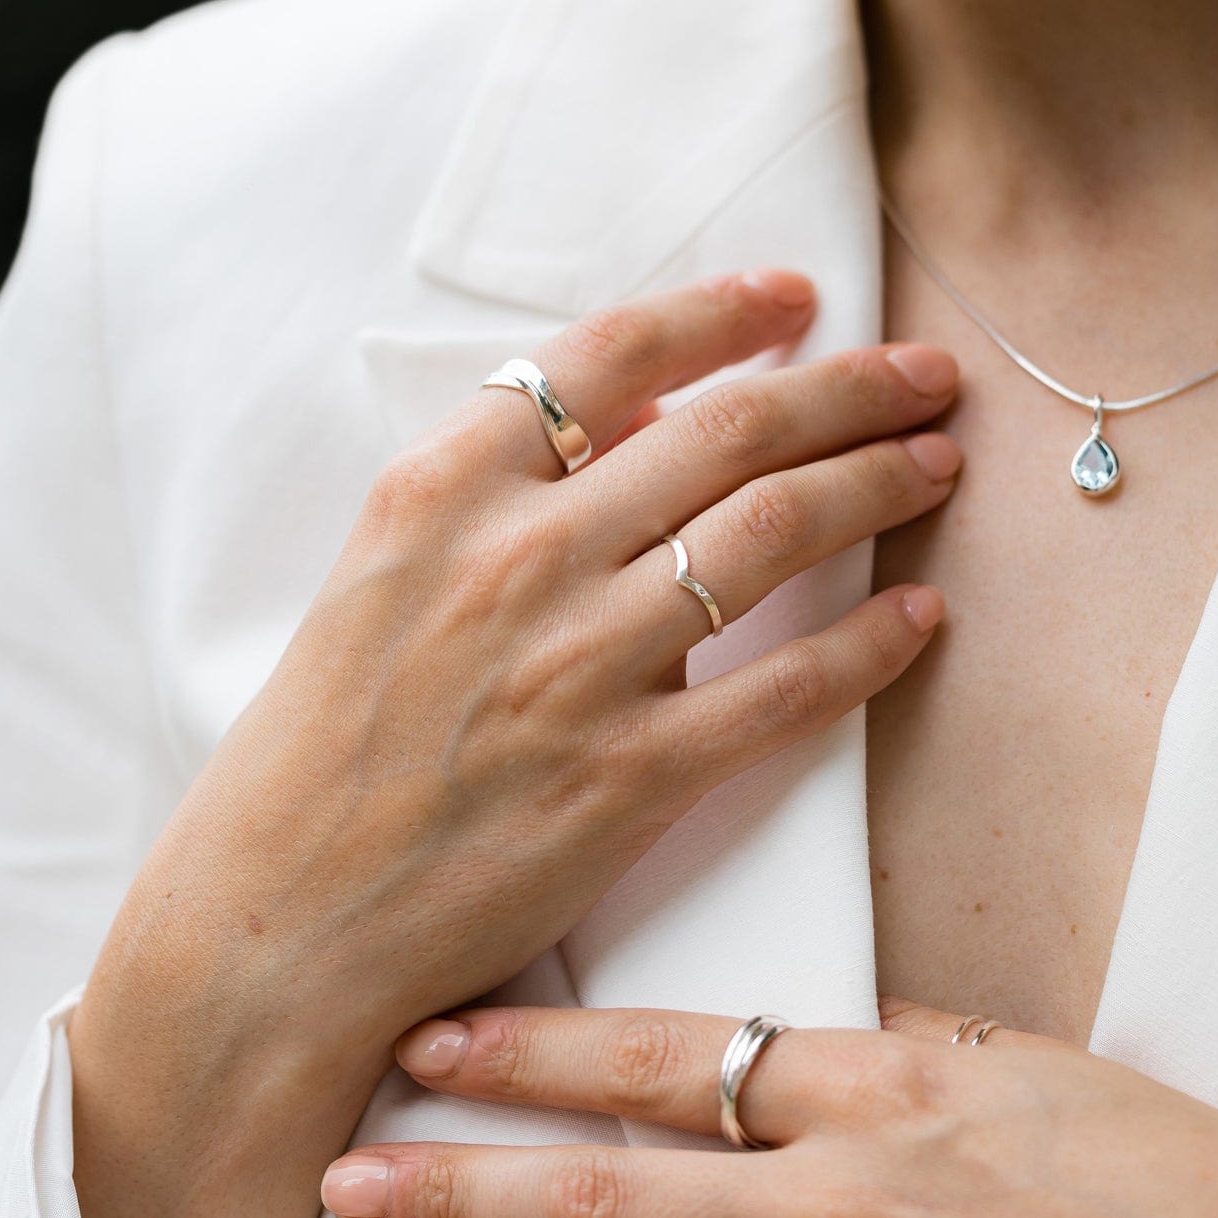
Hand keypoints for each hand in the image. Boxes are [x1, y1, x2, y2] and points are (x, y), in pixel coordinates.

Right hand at [68, 268, 961, 1217]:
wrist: (280, 920)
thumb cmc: (323, 746)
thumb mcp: (379, 577)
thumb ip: (497, 489)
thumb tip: (637, 421)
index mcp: (441, 491)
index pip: (609, 354)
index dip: (721, 312)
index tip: (798, 297)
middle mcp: (517, 558)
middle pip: (725, 431)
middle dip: (849, 387)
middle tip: (925, 372)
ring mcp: (577, 667)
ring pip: (772, 534)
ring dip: (877, 484)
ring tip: (937, 464)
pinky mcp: (627, 779)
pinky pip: (782, 692)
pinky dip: (867, 646)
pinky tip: (920, 618)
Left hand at [323, 1000, 1217, 1217]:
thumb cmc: (1171, 1183)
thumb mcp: (1023, 1063)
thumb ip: (889, 1054)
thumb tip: (791, 1047)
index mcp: (879, 1091)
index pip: (664, 1055)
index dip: (532, 1049)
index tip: (434, 1039)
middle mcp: (841, 1209)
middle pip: (611, 1182)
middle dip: (464, 1173)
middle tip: (351, 1165)